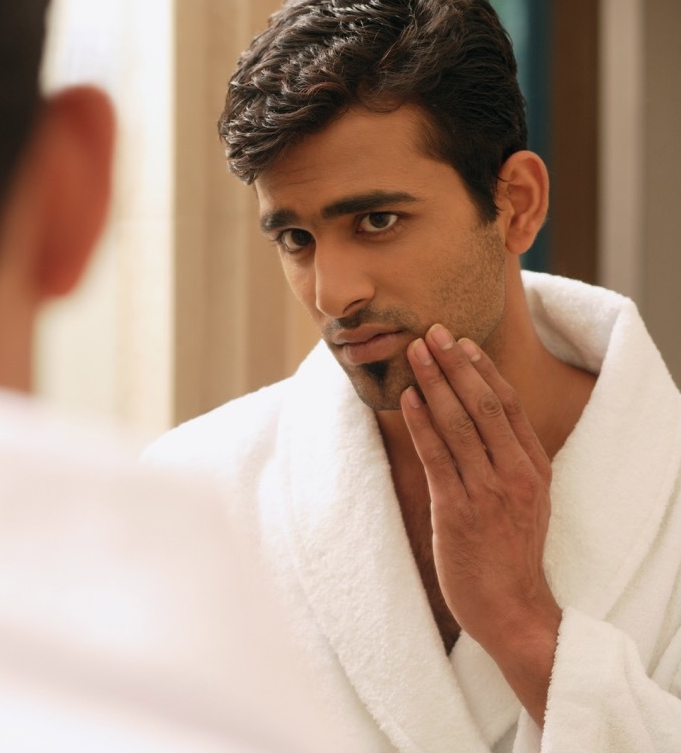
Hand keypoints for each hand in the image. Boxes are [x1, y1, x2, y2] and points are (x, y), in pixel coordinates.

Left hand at [400, 324, 560, 724]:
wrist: (512, 608)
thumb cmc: (508, 553)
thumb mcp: (523, 500)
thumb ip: (505, 462)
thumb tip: (471, 422)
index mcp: (534, 467)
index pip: (507, 405)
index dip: (482, 369)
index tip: (460, 341)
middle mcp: (515, 473)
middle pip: (482, 404)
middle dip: (454, 364)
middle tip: (430, 331)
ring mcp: (488, 491)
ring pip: (458, 423)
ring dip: (433, 383)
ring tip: (413, 353)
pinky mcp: (458, 510)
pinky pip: (437, 456)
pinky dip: (421, 423)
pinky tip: (407, 400)